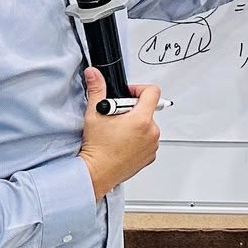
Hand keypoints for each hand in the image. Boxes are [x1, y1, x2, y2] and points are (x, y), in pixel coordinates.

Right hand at [77, 69, 159, 199]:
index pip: (152, 92)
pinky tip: (123, 143)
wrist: (96, 173)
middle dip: (133, 109)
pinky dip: (138, 139)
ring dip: (136, 124)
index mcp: (141, 119)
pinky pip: (148, 141)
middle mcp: (151, 132)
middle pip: (148, 109)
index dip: (139, 89)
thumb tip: (94, 75)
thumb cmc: (97, 148)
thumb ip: (97, 89)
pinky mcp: (149, 157)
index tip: (128, 94)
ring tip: (118, 131)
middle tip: (116, 116)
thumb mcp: (95, 114)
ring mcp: (152, 145)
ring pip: (148, 125)